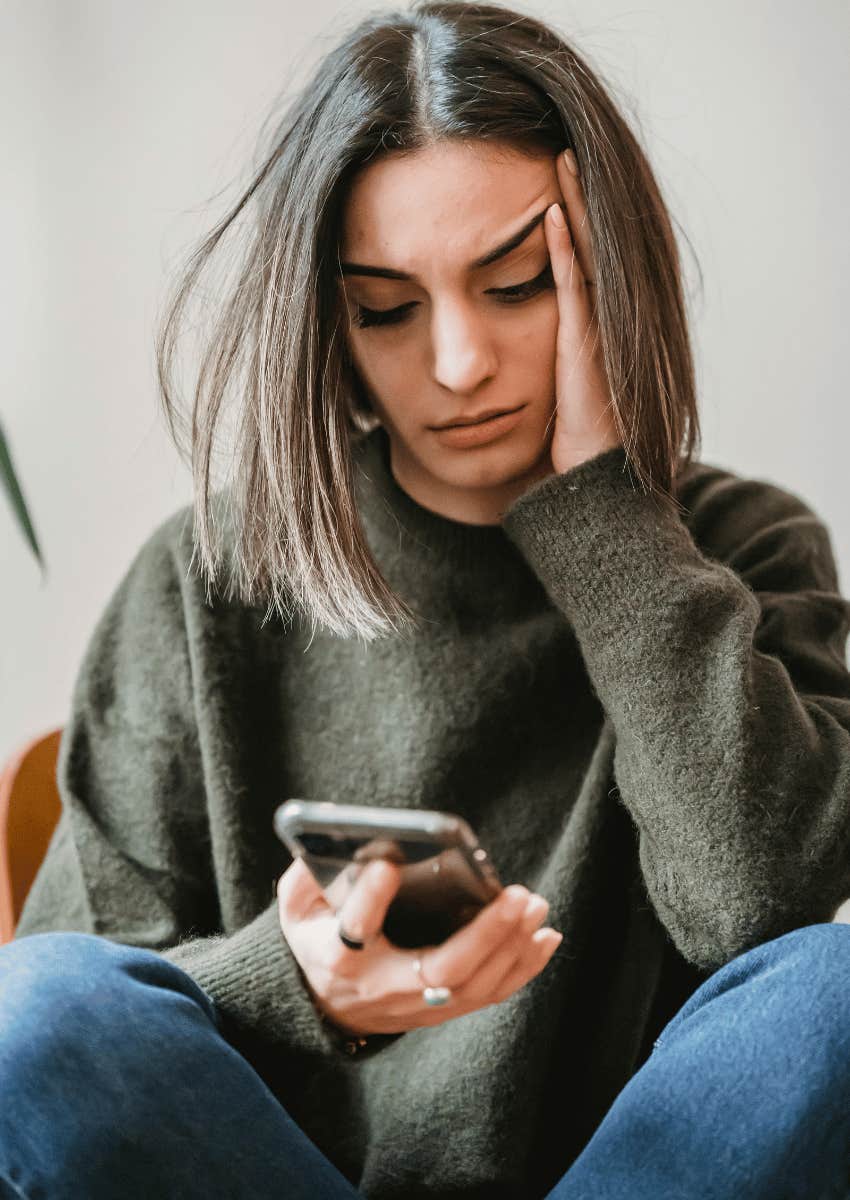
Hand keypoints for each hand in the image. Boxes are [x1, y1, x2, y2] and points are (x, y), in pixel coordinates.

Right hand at [277, 857, 562, 1036]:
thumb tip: (342, 837)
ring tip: (536, 905)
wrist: (325, 1005)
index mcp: (336, 957)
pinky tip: (545, 937)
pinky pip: (489, 994)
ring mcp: (416, 1005)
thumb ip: (308, 875)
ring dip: (512, 946)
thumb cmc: (317, 937)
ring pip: (474, 986)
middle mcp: (381, 987)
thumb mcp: (299, 907)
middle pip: (440, 970)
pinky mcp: (441, 1010)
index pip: (354, 930)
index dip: (369, 899)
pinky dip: (522, 968)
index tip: (387, 865)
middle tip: (517, 895)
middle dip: (485, 934)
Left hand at [543, 149, 621, 473]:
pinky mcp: (585, 347)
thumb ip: (539, 363)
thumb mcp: (552, 396)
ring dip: (571, 204)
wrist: (594, 488)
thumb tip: (500, 349)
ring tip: (557, 156)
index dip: (567, 216)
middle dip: (574, 194)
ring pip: (585, 254)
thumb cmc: (571, 451)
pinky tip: (548, 211)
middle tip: (555, 145)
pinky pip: (574, 287)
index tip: (546, 176)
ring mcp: (597, 332)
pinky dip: (563, 248)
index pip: (579, 258)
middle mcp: (600, 323)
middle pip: (589, 243)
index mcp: (591, 330)